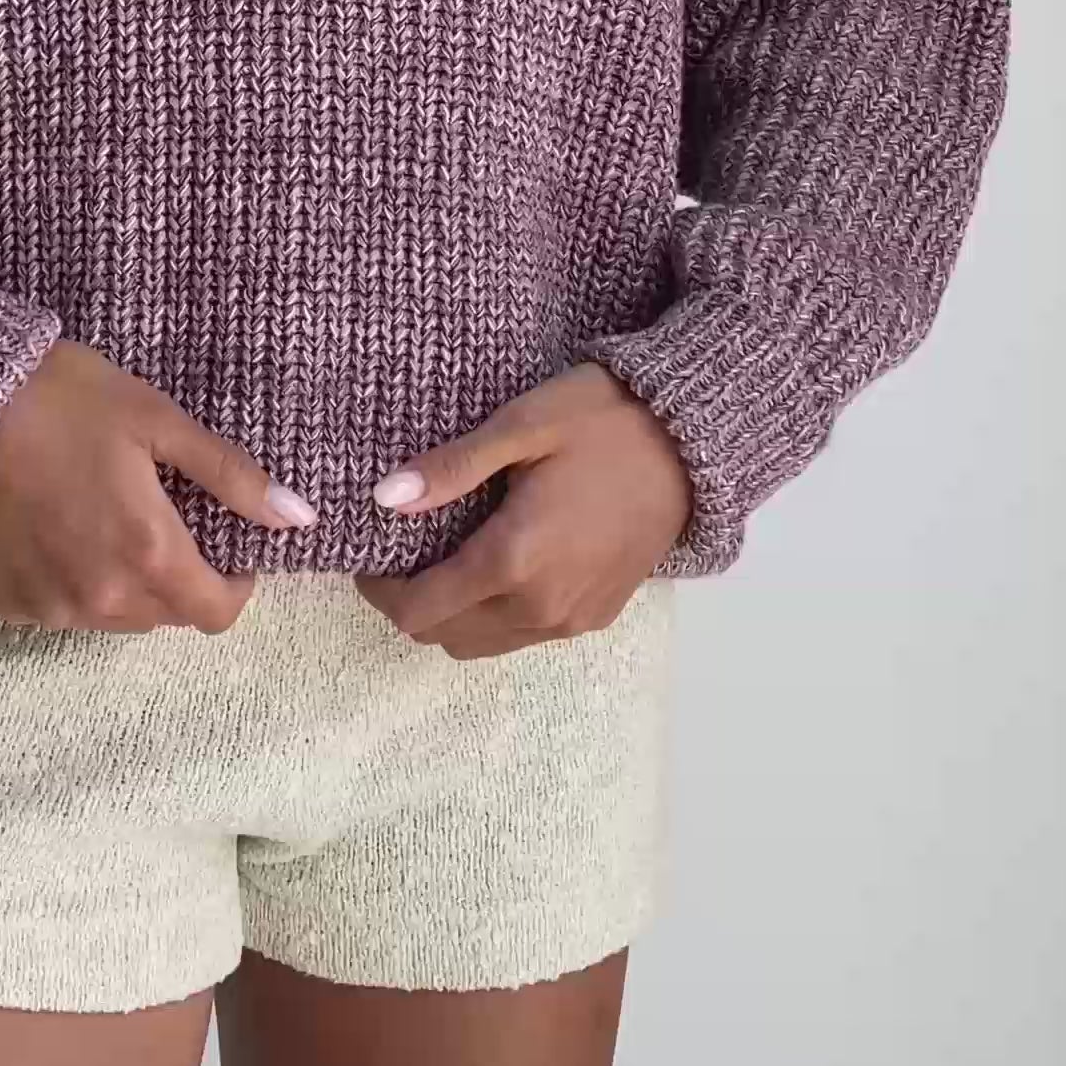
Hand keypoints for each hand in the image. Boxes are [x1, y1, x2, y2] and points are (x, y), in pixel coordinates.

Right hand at [0, 338, 318, 632]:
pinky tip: (61, 530)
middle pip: (167, 615)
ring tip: (108, 520)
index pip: (217, 614)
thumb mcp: (159, 422)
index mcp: (149, 554)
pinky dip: (75, 585)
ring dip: (129, 585)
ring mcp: (51, 607)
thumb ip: (231, 476)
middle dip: (180, 577)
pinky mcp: (9, 603)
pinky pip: (64, 612)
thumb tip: (298, 517)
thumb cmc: (66, 400)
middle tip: (160, 515)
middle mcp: (102, 598)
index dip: (234, 585)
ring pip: (117, 619)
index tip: (226, 546)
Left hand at [353, 363, 692, 659]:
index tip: (373, 557)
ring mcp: (573, 619)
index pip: (420, 610)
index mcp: (515, 559)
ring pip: (483, 644)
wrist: (692, 442)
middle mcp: (541, 606)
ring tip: (448, 559)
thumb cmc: (604, 421)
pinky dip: (495, 617)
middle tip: (404, 555)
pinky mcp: (597, 615)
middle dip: (412, 604)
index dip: (382, 592)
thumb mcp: (521, 425)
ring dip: (453, 616)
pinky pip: (525, 636)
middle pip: (445, 636)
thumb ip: (451, 467)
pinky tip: (498, 566)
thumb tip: (385, 498)